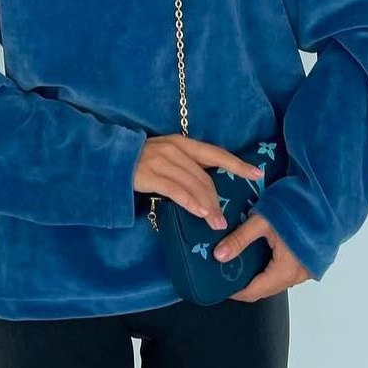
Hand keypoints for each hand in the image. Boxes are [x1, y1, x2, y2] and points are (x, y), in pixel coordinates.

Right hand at [133, 134, 263, 228]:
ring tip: (215, 223)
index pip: (216, 154)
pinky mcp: (150, 174)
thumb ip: (186, 166)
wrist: (110, 160)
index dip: (237, 164)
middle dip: (217, 199)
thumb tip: (208, 187)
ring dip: (207, 206)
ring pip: (193, 185)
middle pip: (205, 177)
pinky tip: (198, 212)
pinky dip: (189, 202)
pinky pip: (175, 190)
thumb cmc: (141, 162)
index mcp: (183, 143)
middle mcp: (175, 149)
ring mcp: (163, 161)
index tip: (257, 174)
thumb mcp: (167, 157)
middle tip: (224, 220)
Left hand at [212, 214, 311, 301]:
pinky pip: (283, 273)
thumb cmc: (296, 209)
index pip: (253, 292)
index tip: (218, 284)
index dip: (234, 291)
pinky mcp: (307, 263)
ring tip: (237, 262)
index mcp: (285, 271)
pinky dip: (268, 269)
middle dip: (243, 283)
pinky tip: (257, 256)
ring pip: (274, 281)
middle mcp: (296, 277)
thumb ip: (240, 239)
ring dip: (256, 276)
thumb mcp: (263, 221)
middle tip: (224, 270)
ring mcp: (304, 271)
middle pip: (264, 289)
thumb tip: (219, 256)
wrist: (325, 200)